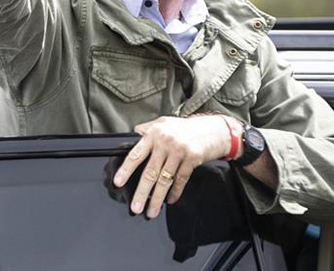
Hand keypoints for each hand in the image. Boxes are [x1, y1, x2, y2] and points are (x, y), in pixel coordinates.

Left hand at [112, 115, 232, 217]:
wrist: (215, 129)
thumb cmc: (188, 127)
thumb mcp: (165, 122)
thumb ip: (148, 128)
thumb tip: (135, 134)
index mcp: (154, 134)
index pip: (136, 154)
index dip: (126, 170)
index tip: (118, 182)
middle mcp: (165, 143)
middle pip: (150, 172)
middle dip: (142, 193)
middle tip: (136, 207)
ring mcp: (179, 151)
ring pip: (164, 180)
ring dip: (157, 198)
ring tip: (151, 211)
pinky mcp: (192, 159)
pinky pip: (180, 180)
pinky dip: (175, 192)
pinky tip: (170, 200)